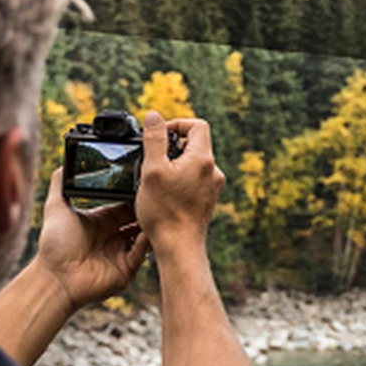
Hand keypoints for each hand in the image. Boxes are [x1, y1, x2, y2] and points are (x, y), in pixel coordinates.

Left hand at [34, 168, 150, 310]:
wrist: (55, 278)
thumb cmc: (53, 244)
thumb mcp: (56, 208)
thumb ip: (60, 185)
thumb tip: (62, 165)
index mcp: (101, 221)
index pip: (125, 205)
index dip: (135, 197)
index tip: (145, 186)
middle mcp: (112, 236)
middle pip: (137, 220)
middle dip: (147, 210)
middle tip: (156, 198)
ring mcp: (120, 253)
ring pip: (143, 236)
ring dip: (150, 226)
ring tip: (157, 213)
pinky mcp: (126, 270)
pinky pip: (141, 254)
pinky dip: (146, 243)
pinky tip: (148, 231)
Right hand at [137, 112, 225, 258]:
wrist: (179, 248)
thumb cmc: (165, 212)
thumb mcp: (152, 170)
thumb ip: (154, 139)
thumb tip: (154, 117)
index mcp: (203, 159)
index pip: (197, 125)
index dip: (177, 124)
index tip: (159, 136)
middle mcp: (213, 171)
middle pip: (196, 144)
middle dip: (173, 145)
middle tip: (154, 158)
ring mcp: (212, 187)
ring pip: (194, 163)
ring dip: (176, 164)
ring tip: (157, 178)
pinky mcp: (207, 200)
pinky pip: (194, 179)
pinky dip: (180, 179)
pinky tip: (165, 193)